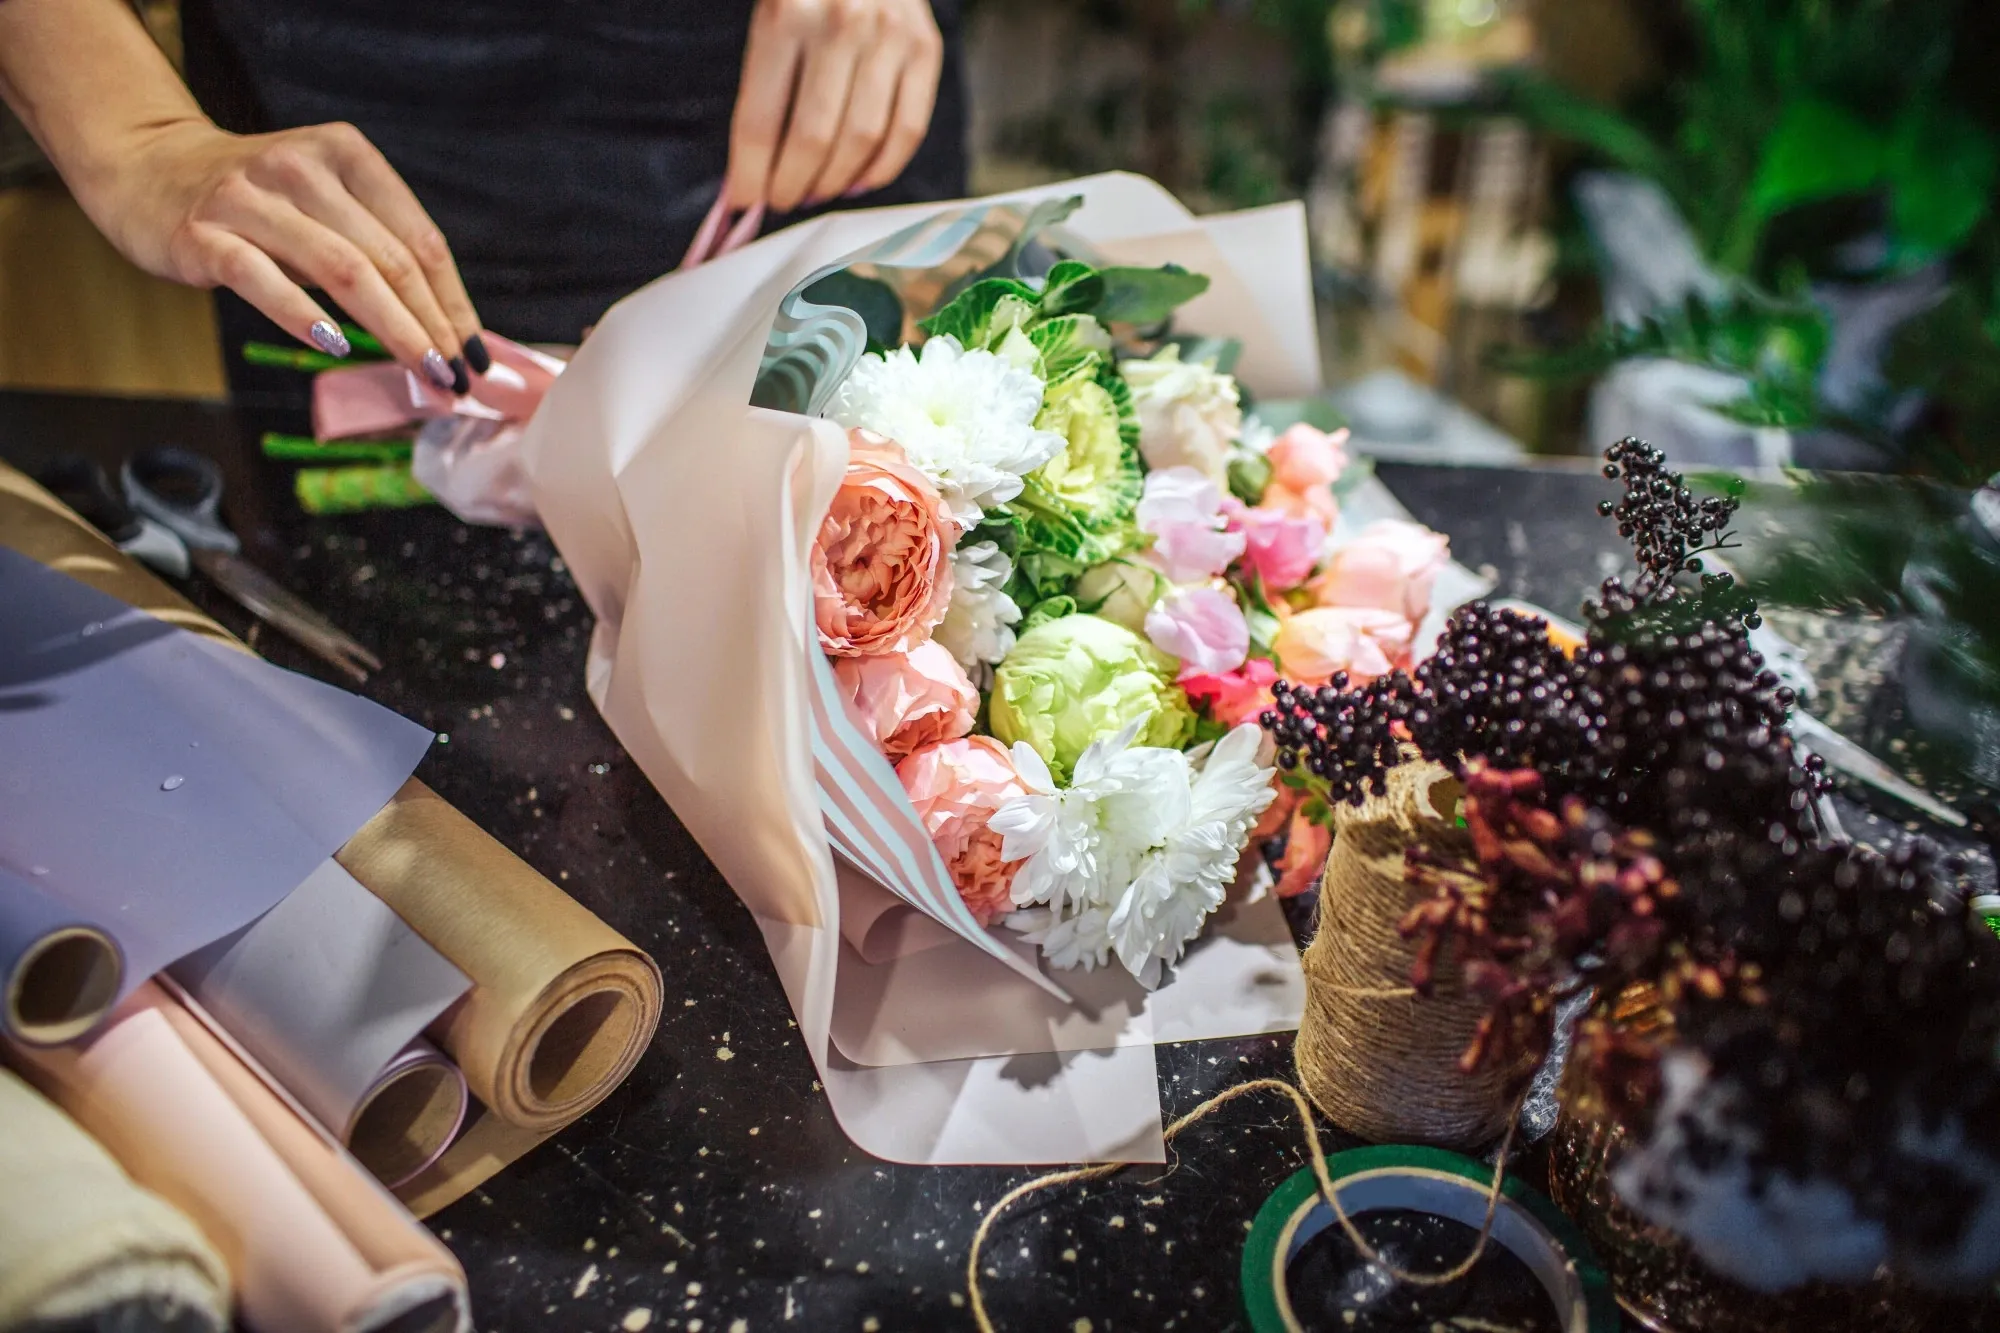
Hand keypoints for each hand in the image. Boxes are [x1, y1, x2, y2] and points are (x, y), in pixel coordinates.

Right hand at [96, 117, 483, 388]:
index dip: (453, 300)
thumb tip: (443, 327)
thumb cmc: (257, 201)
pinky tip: (335, 345)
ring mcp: (249, 198)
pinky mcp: (203, 234)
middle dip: (431, 324)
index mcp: (345, 154)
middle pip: (388, 257)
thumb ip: (375, 247)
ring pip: (340, 268)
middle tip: (453, 374)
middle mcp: (301, 167)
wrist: (146, 167)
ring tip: (420, 368)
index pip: (419, 237)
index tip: (474, 351)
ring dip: (391, 327)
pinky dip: (303, 314)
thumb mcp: (323, 203)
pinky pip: (262, 278)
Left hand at [724, 0, 943, 214]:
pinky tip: (858, 180)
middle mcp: (842, 24)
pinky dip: (882, 168)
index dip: (750, 174)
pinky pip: (907, 130)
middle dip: (791, 185)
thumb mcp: (769, 16)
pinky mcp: (925, 49)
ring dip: (834, 182)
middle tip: (780, 201)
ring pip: (861, 142)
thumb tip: (748, 174)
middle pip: (813, 140)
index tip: (744, 199)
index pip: (760, 122)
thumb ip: (758, 89)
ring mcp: (890, 37)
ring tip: (815, 191)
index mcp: (786, 15)